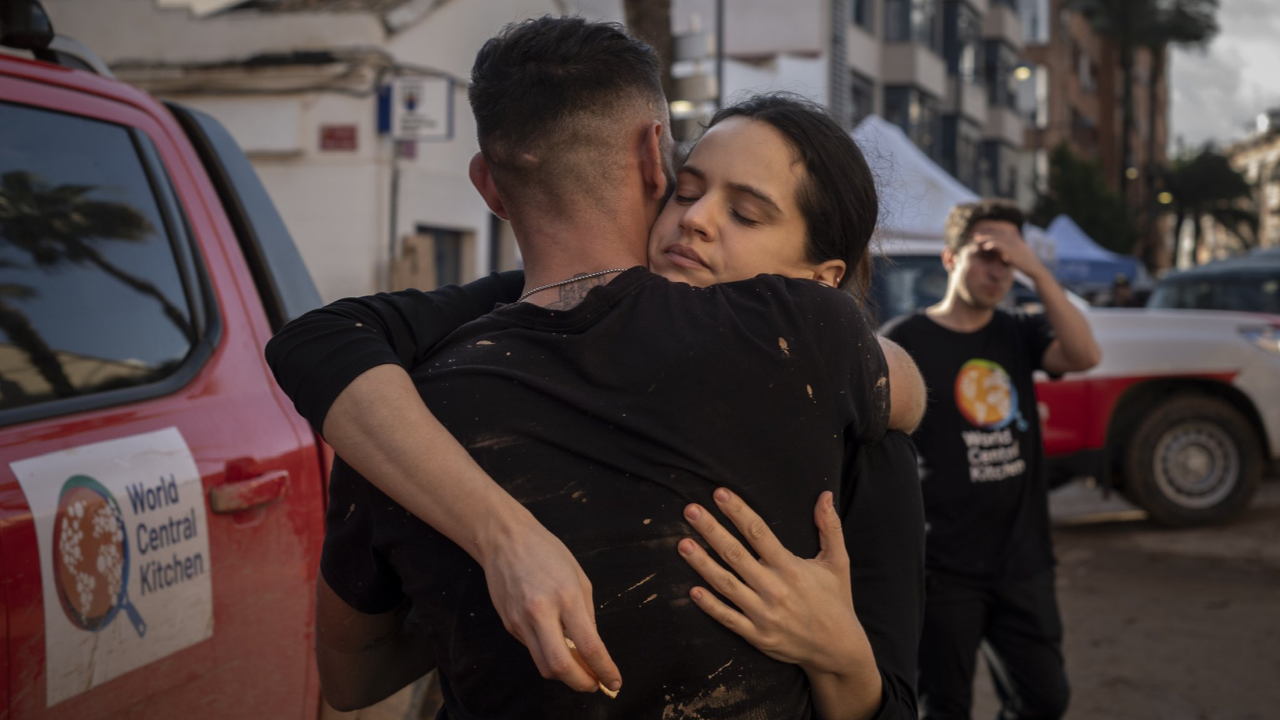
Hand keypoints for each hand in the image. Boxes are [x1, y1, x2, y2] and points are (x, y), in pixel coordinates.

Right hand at [479, 516, 620, 693]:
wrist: (505, 539)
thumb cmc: (547, 552)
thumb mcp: (579, 578)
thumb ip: (587, 615)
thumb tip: (592, 648)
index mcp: (566, 596)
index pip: (589, 646)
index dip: (604, 670)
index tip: (614, 682)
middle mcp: (541, 612)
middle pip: (561, 666)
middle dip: (581, 683)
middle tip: (594, 684)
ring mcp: (521, 620)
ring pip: (543, 665)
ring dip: (564, 674)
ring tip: (579, 669)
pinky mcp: (509, 625)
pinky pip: (532, 650)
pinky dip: (548, 654)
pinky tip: (556, 644)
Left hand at [678, 488, 865, 675]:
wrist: (838, 649)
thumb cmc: (835, 600)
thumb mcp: (838, 562)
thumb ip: (830, 527)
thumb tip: (825, 494)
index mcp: (791, 568)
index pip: (759, 533)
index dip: (738, 512)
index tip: (720, 493)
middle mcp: (775, 589)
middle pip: (735, 554)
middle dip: (711, 530)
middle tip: (691, 511)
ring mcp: (763, 614)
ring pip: (726, 584)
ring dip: (702, 563)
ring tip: (682, 543)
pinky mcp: (757, 635)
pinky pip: (728, 618)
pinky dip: (710, 605)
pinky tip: (692, 590)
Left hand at [972, 225, 1045, 278]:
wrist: (1035, 269)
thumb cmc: (1027, 264)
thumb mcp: (1020, 254)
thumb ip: (1012, 249)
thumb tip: (1005, 251)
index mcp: (1016, 239)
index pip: (1001, 232)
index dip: (991, 232)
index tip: (982, 233)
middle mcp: (1014, 240)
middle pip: (997, 234)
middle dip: (986, 233)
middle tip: (975, 234)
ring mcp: (1013, 245)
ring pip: (997, 239)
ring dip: (986, 238)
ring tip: (976, 239)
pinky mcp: (1012, 252)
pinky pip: (1000, 246)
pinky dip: (992, 244)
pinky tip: (985, 246)